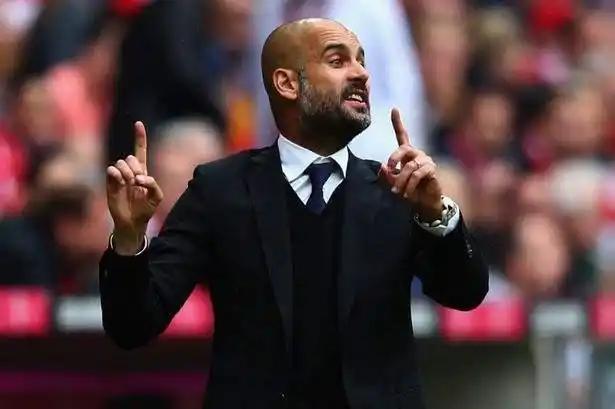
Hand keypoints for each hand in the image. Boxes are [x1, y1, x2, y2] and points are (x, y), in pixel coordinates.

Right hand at [106, 121, 162, 253]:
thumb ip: (153, 184)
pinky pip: (111, 170)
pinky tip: (121, 182)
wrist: (133, 223)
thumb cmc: (146, 210)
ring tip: (130, 184)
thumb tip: (140, 178)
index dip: (139, 137)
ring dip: (128, 172)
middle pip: (130, 157)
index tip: (138, 123)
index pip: (140, 150)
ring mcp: (119, 177)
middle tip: (138, 181)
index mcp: (142, 172)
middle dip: (136, 167)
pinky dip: (116, 174)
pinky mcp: (110, 184)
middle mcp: (129, 172)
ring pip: (121, 162)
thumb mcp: (157, 197)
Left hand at [380, 108, 442, 221]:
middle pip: (404, 148)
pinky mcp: (431, 170)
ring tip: (398, 192)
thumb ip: (385, 176)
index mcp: (406, 154)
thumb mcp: (392, 184)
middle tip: (390, 169)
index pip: (402, 135)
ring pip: (409, 167)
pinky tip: (407, 194)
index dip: (398, 122)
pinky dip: (409, 186)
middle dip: (394, 158)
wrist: (423, 204)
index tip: (394, 108)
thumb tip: (383, 166)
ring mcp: (425, 160)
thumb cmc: (407, 191)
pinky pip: (417, 175)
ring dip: (400, 181)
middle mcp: (416, 154)